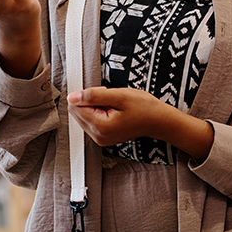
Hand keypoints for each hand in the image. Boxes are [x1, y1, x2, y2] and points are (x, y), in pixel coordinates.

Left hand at [67, 87, 213, 159]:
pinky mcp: (103, 137)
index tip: (104, 92)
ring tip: (114, 104)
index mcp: (100, 127)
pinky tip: (114, 110)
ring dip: (96, 106)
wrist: (158, 120)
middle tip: (111, 98)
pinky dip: (100, 112)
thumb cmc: (143, 107)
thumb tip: (72, 97)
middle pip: (78, 113)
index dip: (88, 94)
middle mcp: (97, 137)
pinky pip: (92, 121)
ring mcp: (100, 139)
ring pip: (84, 116)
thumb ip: (93, 95)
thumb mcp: (119, 96)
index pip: (76, 107)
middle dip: (91, 101)